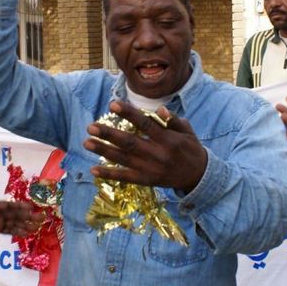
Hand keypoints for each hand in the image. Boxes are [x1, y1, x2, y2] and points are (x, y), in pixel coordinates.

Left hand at [0, 189, 41, 235]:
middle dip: (28, 216)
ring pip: (16, 223)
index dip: (19, 206)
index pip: (9, 206)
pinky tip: (27, 234)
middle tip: (41, 217)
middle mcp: (1, 213)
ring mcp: (1, 221)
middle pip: (16, 214)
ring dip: (26, 225)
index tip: (30, 207)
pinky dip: (18, 232)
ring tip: (37, 228)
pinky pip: (11, 231)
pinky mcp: (0, 229)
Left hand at [83, 101, 207, 191]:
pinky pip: (125, 178)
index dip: (129, 114)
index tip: (113, 104)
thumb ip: (173, 120)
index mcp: (168, 139)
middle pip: (130, 143)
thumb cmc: (191, 149)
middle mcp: (157, 154)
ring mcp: (150, 169)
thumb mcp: (187, 131)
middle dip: (109, 134)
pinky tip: (94, 169)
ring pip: (124, 159)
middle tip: (91, 127)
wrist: (199, 176)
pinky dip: (110, 174)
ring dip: (104, 151)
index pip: (145, 124)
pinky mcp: (146, 181)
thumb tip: (159, 109)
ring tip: (87, 143)